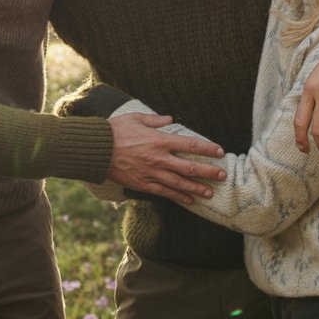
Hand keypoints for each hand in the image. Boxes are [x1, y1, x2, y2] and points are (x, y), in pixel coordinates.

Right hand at [108, 113, 224, 205]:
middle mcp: (159, 158)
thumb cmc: (115, 131)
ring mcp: (151, 173)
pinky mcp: (143, 184)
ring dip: (196, 188)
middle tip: (223, 175)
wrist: (96, 150)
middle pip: (189, 167)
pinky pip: (164, 192)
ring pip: (179, 183)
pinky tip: (189, 200)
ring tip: (210, 193)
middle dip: (208, 172)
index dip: (206, 149)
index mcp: (159, 140)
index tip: (220, 152)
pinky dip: (178, 196)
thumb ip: (155, 120)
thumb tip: (170, 119)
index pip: (189, 144)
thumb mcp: (136, 118)